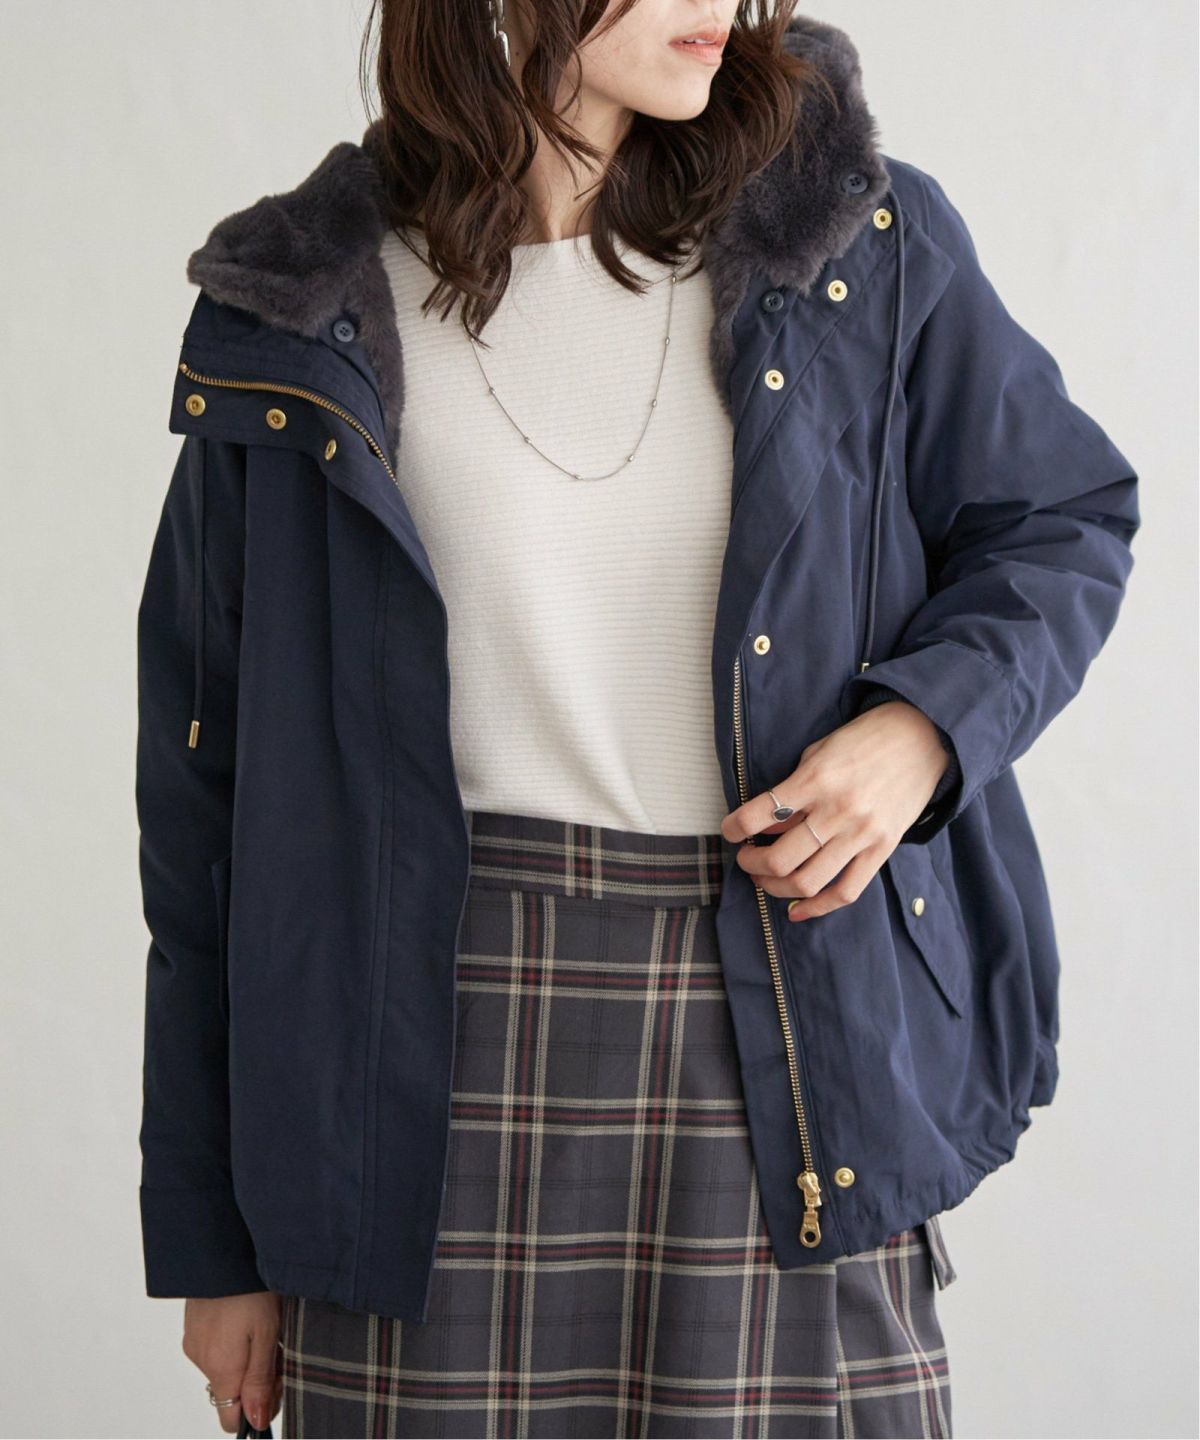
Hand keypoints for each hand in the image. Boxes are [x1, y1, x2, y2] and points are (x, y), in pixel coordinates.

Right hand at [182, 1291, 280, 1433]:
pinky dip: (231, 1340)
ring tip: (262, 1322)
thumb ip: (261, 1381)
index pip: (230, 1420)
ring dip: (245, 1356)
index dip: (256, 1410)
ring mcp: (194, 1342)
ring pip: (224, 1367)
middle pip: (230, 1392)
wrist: (222, 1247)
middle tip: (276, 1345)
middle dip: (256, 1379)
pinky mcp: (193, 1325)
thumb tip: (257, 1423)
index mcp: (222, 1369)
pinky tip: (245, 1315)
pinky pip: (214, 1347)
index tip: (276, 1384)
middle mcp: (201, 1361)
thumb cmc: (251, 1287)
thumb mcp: (267, 1333)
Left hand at [719, 699, 949, 920]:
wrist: (922, 739)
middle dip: (751, 865)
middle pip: (780, 859)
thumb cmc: (864, 740)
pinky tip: (796, 909)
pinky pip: (846, 891)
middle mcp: (837, 811)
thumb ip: (792, 790)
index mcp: (816, 780)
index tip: (729, 832)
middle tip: (746, 859)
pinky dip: (817, 907)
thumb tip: (765, 827)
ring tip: (766, 878)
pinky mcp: (882, 850)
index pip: (759, 815)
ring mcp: (862, 835)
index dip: (733, 829)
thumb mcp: (818, 753)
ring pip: (807, 882)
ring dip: (775, 886)